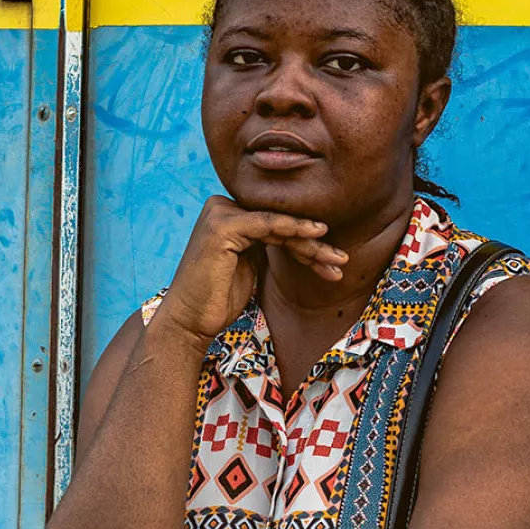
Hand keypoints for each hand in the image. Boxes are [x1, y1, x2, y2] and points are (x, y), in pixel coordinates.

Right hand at [154, 196, 348, 345]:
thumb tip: (299, 235)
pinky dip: (294, 230)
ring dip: (312, 243)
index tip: (333, 261)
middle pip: (278, 223)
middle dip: (313, 244)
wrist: (188, 321)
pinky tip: (317, 237)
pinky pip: (268, 224)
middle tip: (341, 261)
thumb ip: (265, 244)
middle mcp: (221, 207)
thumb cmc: (217, 299)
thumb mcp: (249, 265)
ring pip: (278, 223)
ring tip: (338, 260)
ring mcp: (220, 213)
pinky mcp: (222, 224)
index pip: (274, 223)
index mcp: (227, 214)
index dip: (305, 242)